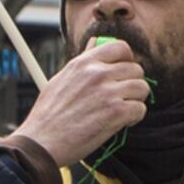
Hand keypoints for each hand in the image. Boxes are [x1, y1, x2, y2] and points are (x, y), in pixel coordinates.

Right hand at [13, 37, 151, 167]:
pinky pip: (141, 108)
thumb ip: (84, 61)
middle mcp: (97, 74)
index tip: (123, 73)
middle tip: (122, 97)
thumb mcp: (61, 79)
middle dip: (133, 84)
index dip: (128, 60)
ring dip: (136, 101)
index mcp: (83, 63)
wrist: (41, 142)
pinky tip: (121, 122)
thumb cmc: (49, 115)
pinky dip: (134, 117)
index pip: (121, 47)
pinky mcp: (116, 112)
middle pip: (136, 69)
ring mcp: (108, 92)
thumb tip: (95, 42)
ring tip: (122, 110)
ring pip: (142, 88)